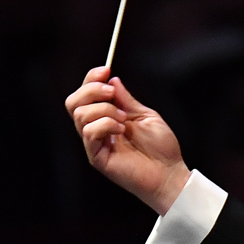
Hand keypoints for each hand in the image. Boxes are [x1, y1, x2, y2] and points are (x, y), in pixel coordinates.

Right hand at [66, 70, 190, 212]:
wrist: (170, 174)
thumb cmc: (161, 148)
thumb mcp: (144, 115)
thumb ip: (126, 99)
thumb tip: (112, 80)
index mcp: (105, 118)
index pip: (84, 95)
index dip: (90, 79)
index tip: (106, 69)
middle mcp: (96, 130)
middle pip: (73, 102)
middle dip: (90, 90)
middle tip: (111, 93)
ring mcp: (94, 144)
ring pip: (80, 115)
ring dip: (104, 110)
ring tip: (124, 119)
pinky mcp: (97, 157)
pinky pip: (89, 132)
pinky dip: (106, 124)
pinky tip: (121, 131)